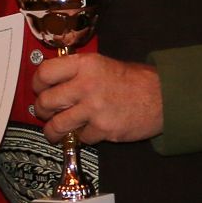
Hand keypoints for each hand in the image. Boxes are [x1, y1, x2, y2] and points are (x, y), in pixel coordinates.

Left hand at [32, 55, 163, 143]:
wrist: (164, 97)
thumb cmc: (136, 81)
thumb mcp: (105, 65)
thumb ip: (79, 72)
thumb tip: (54, 84)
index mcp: (86, 65)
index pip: (45, 73)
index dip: (37, 84)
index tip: (39, 90)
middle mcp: (87, 84)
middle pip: (46, 101)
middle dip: (41, 111)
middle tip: (45, 113)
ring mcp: (94, 108)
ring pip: (57, 125)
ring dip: (52, 131)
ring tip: (54, 133)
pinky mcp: (103, 128)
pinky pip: (81, 137)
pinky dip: (83, 137)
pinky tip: (89, 132)